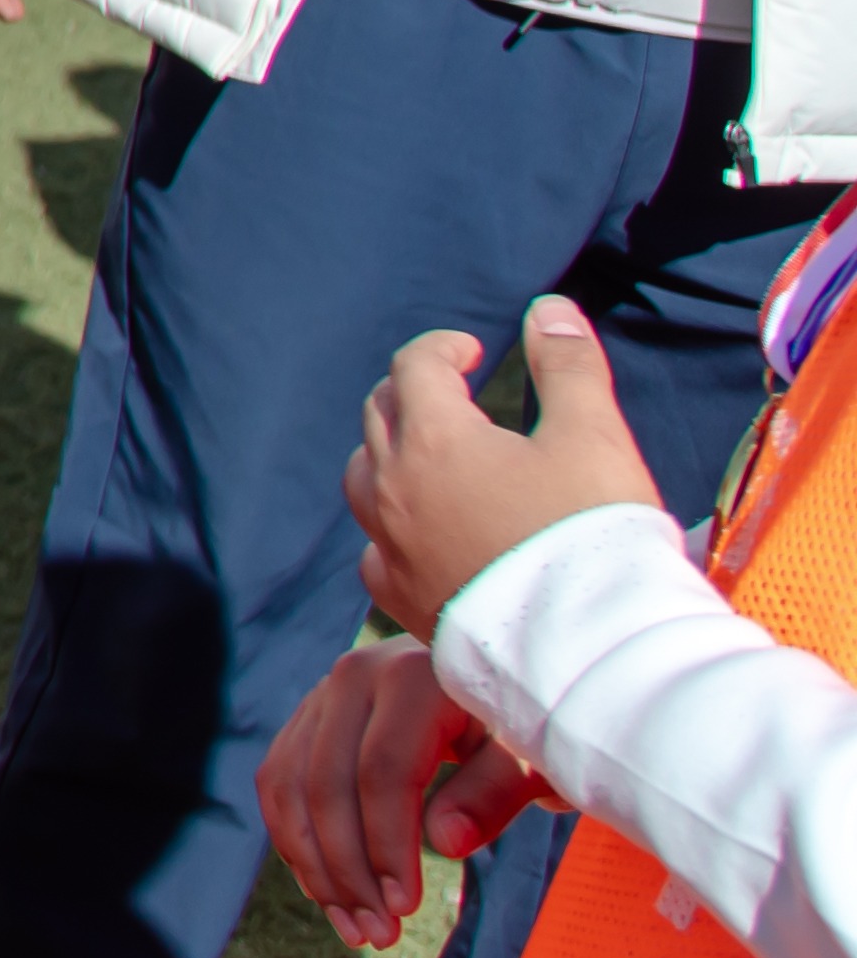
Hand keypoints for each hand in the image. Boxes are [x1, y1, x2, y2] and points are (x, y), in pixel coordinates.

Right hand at [264, 639, 539, 948]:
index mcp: (412, 679)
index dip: (388, 845)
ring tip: (353, 928)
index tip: (405, 908)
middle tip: (379, 934)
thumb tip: (445, 843)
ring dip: (315, 866)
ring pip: (291, 787)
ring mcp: (322, 696)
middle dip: (348, 869)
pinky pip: (280, 784)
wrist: (493, 694)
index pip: (383, 772)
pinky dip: (296, 843)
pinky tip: (327, 892)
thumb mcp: (528, 761)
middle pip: (327, 784)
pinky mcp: (307, 720)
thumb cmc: (521, 734)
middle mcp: (353, 676)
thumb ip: (492, 795)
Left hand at [351, 299, 669, 637]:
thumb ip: (568, 367)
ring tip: (430, 456)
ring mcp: (390, 548)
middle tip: (450, 392)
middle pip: (381, 416)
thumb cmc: (591, 535)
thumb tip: (548, 309)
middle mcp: (394, 490)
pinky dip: (391, 527)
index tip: (472, 352)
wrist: (587, 648)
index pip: (414, 367)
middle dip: (411, 392)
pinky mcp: (402, 601)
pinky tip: (420, 533)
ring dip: (390, 455)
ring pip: (364, 480)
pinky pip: (375, 549)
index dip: (442, 348)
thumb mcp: (592, 436)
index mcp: (433, 439)